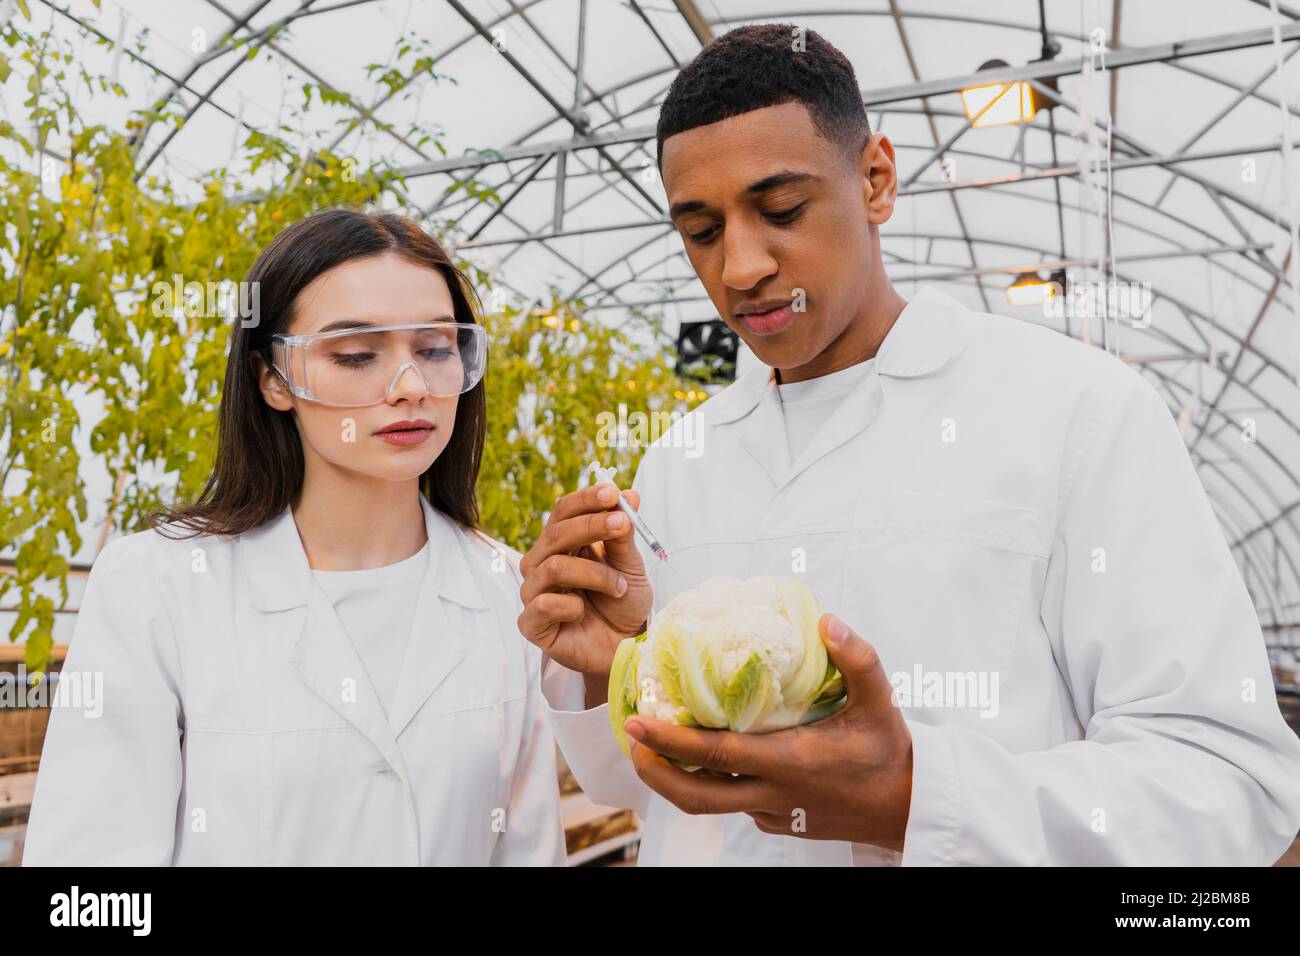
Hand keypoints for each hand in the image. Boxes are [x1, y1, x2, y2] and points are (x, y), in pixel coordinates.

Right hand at [517, 483, 653, 680]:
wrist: (626, 647)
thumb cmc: (623, 603)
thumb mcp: (629, 566)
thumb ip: (623, 535)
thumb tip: (627, 495)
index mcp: (562, 544)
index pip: (564, 511)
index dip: (586, 499)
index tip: (613, 493)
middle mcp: (542, 563)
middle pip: (556, 534)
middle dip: (592, 525)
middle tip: (623, 525)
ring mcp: (534, 593)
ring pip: (554, 567)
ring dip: (594, 574)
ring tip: (619, 587)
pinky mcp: (531, 624)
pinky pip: (543, 605)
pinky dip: (570, 606)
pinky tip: (583, 613)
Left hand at [623, 613, 913, 852]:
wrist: (907, 806)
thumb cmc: (890, 751)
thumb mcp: (881, 700)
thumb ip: (857, 659)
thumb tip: (828, 620)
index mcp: (790, 762)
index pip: (716, 755)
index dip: (671, 740)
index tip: (638, 720)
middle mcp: (773, 793)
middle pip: (696, 795)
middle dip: (655, 770)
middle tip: (632, 737)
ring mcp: (772, 812)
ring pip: (710, 802)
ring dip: (675, 778)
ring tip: (653, 744)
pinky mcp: (777, 822)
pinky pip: (734, 803)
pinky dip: (710, 783)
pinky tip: (703, 755)